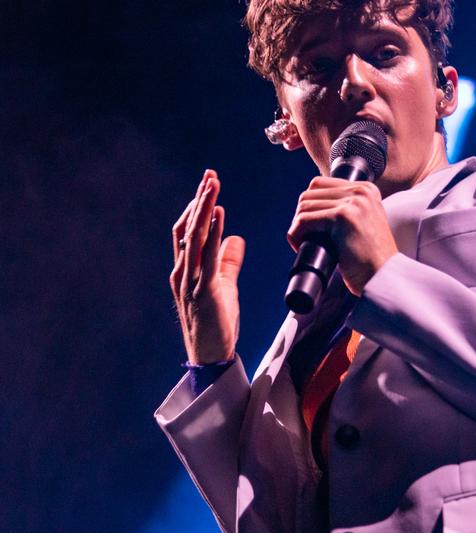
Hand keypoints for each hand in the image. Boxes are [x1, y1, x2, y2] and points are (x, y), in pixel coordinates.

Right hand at [170, 169, 245, 363]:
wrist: (211, 357)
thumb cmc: (216, 324)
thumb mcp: (224, 286)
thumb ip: (228, 261)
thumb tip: (236, 237)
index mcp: (184, 269)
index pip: (187, 230)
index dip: (197, 206)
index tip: (208, 184)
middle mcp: (182, 271)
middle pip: (187, 227)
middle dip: (198, 200)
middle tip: (210, 176)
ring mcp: (189, 281)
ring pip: (194, 237)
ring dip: (204, 209)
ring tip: (213, 186)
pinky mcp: (203, 292)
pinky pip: (207, 257)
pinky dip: (213, 233)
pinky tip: (220, 215)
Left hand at [287, 176, 398, 295]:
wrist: (384, 277)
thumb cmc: (370, 261)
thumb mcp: (362, 226)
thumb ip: (346, 211)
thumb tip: (308, 208)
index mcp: (366, 190)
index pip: (320, 184)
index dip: (309, 206)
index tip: (310, 229)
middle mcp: (362, 191)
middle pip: (310, 192)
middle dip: (301, 216)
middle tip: (304, 238)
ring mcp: (354, 202)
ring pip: (305, 205)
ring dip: (297, 226)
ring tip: (303, 243)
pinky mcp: (343, 216)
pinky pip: (305, 219)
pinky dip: (296, 233)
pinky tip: (300, 246)